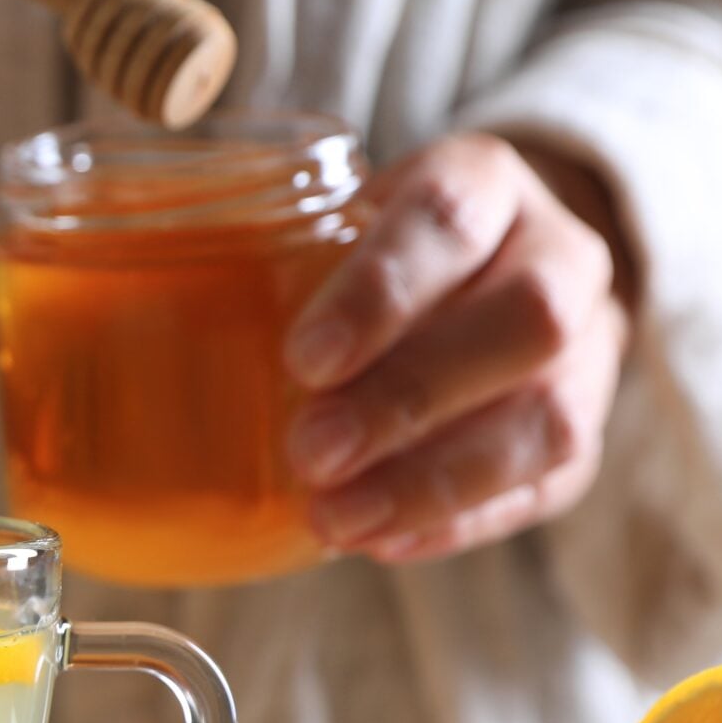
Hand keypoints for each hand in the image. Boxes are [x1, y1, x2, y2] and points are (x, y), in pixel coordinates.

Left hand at [282, 134, 633, 563]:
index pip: (449, 216)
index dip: (381, 291)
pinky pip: (546, 485)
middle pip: (525, 321)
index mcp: (486, 181)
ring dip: (434, 480)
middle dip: (410, 397)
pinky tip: (381, 541)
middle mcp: (559, 254)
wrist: (487, 272)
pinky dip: (459, 522)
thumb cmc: (375, 253)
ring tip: (337, 519)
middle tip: (311, 452)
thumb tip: (131, 339)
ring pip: (550, 417)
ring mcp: (590, 348)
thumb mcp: (327, 224)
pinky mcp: (586, 433)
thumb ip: (265, 261)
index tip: (303, 360)